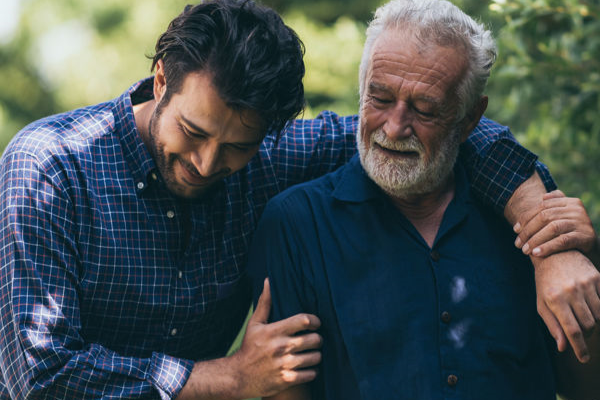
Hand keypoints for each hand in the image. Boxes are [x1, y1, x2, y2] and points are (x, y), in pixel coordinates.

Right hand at [230, 279, 321, 398]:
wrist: (238, 377)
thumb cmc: (249, 347)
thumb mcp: (254, 324)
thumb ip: (265, 303)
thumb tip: (268, 281)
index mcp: (274, 331)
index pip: (304, 320)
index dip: (315, 320)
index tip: (315, 323)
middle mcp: (281, 347)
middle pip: (314, 339)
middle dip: (318, 339)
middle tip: (315, 340)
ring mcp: (284, 365)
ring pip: (316, 357)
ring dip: (316, 355)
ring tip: (312, 354)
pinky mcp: (287, 380)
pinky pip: (311, 374)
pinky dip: (312, 371)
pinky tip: (307, 367)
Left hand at [513, 190, 596, 257]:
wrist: (591, 247)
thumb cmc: (571, 231)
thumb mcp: (563, 216)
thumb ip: (554, 204)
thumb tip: (542, 197)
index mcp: (569, 201)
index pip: (542, 206)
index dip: (526, 218)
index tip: (515, 230)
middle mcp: (576, 209)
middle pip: (545, 217)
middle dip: (528, 231)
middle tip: (518, 244)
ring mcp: (582, 222)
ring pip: (552, 228)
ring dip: (535, 240)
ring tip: (525, 250)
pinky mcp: (586, 237)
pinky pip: (562, 241)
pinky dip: (547, 247)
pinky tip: (536, 253)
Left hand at [533, 250, 599, 362]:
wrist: (553, 254)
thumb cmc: (545, 282)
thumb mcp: (542, 303)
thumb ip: (552, 325)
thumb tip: (563, 347)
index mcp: (555, 299)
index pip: (572, 330)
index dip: (579, 347)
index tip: (583, 358)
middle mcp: (571, 291)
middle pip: (588, 324)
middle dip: (585, 333)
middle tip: (580, 332)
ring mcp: (586, 283)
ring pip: (599, 315)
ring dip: (593, 322)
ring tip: (583, 317)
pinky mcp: (597, 277)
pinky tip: (591, 306)